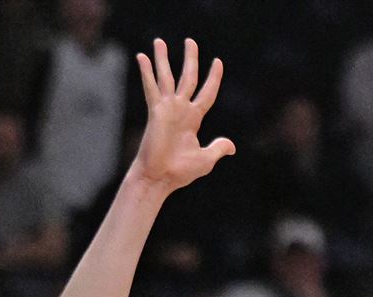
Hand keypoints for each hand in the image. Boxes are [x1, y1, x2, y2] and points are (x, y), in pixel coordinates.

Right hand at [130, 38, 235, 193]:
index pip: (206, 93)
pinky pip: (151, 87)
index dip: (213, 78)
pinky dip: (146, 72)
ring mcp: (167, 109)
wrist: (160, 178)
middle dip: (190, 59)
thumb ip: (218, 148)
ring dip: (163, 59)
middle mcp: (180, 110)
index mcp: (193, 119)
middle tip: (190, 41)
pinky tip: (141, 56)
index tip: (217, 61)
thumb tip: (231, 146)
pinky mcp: (155, 111)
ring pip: (167, 77)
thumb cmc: (180, 172)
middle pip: (187, 77)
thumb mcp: (206, 159)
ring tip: (159, 41)